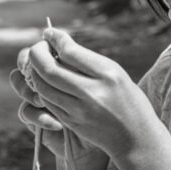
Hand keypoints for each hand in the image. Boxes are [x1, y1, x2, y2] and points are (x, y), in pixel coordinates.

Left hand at [23, 27, 163, 161]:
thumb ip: (89, 60)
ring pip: (43, 87)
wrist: (135, 137)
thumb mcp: (116, 73)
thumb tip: (60, 44)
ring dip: (35, 71)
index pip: (70, 52)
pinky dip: (42, 86)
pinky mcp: (71, 122)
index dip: (55, 38)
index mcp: (107, 75)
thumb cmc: (128, 99)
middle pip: (49, 70)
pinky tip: (45, 80)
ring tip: (39, 62)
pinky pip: (47, 101)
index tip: (49, 32)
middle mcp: (92, 93)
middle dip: (37, 53)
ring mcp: (79, 110)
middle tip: (39, 46)